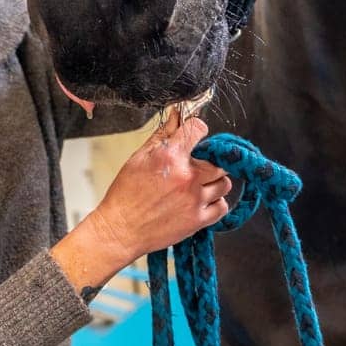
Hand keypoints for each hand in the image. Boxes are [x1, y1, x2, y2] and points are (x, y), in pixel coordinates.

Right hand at [50, 90, 224, 296]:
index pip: (198, 129)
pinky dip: (215, 202)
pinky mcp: (198, 220)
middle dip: (208, 160)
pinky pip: (222, 206)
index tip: (195, 134)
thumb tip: (177, 116)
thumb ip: (163, 135)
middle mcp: (187, 176)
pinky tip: (200, 200)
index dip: (197, 129)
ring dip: (214, 181)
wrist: (121, 229)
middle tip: (195, 166)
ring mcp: (195, 199)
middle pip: (218, 160)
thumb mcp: (139, 158)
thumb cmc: (126, 194)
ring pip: (224, 183)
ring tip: (197, 185)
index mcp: (170, 157)